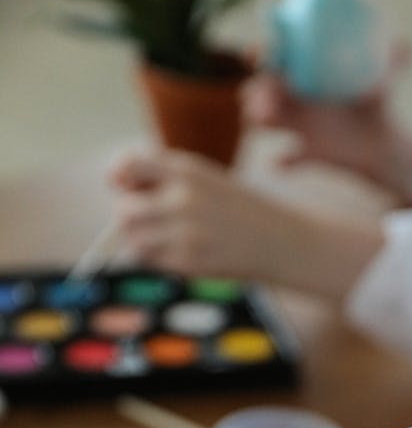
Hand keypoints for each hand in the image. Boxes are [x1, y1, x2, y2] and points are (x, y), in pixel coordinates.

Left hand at [110, 149, 384, 300]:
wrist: (280, 240)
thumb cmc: (238, 209)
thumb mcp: (205, 178)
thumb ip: (164, 177)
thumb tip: (115, 184)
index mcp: (186, 170)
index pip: (128, 165)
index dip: (121, 177)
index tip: (126, 185)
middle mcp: (183, 199)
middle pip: (124, 211)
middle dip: (130, 217)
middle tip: (151, 220)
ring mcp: (186, 234)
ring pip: (134, 242)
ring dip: (141, 242)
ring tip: (164, 239)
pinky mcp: (190, 263)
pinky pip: (153, 262)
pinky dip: (157, 259)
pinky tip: (179, 253)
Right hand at [243, 43, 411, 200]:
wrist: (381, 145)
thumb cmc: (375, 107)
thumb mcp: (384, 84)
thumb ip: (391, 66)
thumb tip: (402, 44)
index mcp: (307, 77)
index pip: (278, 60)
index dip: (264, 53)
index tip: (259, 50)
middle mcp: (296, 101)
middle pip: (265, 90)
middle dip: (257, 88)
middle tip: (260, 89)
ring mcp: (298, 128)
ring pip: (269, 122)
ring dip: (261, 118)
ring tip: (262, 116)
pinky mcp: (308, 154)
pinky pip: (289, 161)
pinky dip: (282, 163)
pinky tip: (277, 164)